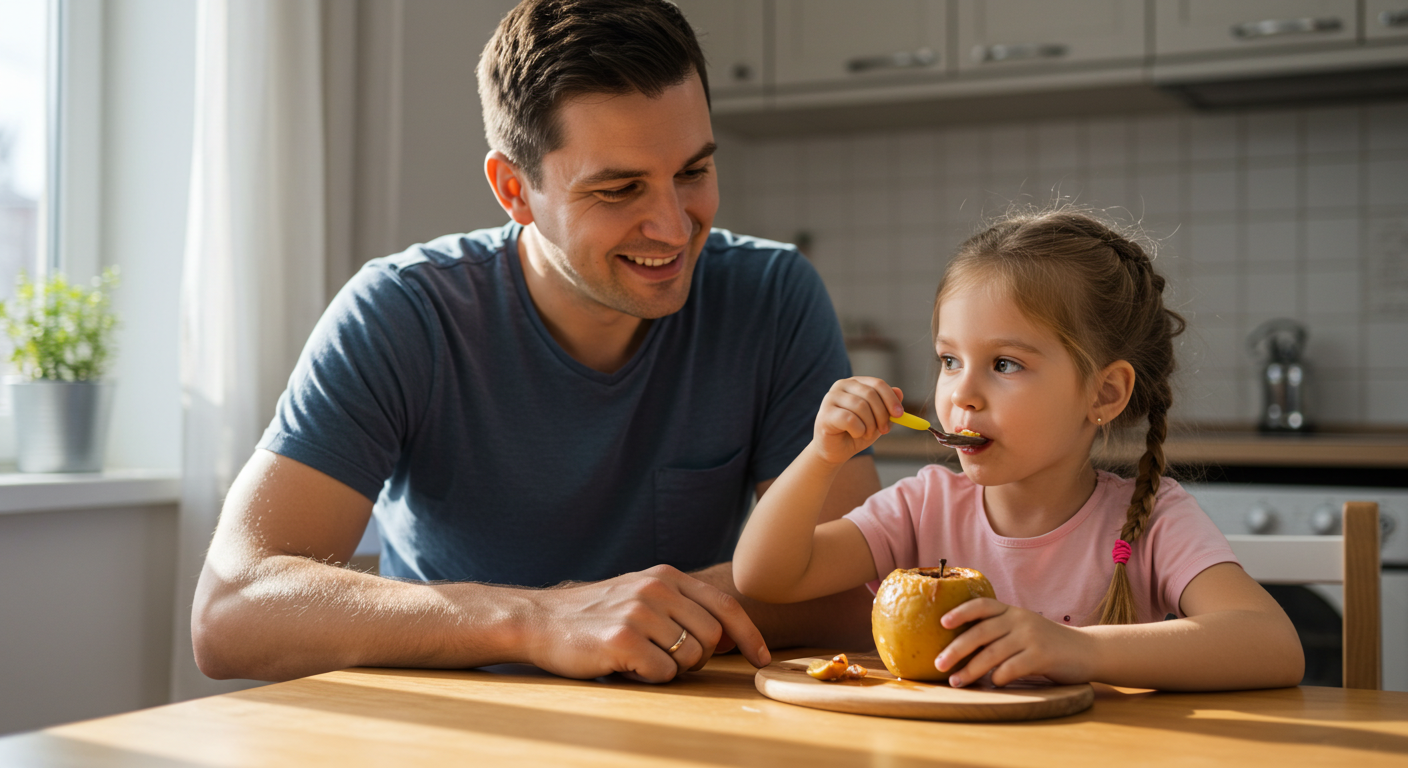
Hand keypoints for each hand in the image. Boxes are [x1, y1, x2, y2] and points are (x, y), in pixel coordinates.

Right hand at [525, 565, 770, 682]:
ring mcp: (640, 613)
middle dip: (698, 658)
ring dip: (669, 668)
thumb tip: (730, 636)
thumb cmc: (596, 615)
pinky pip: (662, 673)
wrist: (540, 620)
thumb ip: (683, 607)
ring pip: (689, 658)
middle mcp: (657, 589)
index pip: (724, 605)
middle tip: (666, 658)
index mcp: (666, 576)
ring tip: (640, 657)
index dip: (749, 635)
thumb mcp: (642, 594)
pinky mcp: (623, 640)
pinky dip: (649, 677)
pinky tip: (626, 665)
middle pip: (711, 637)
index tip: (761, 658)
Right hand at [812, 377, 903, 464]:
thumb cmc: (857, 432)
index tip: (900, 414)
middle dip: (882, 415)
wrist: (836, 450)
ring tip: (867, 434)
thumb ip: (887, 406)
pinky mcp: (825, 414)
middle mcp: (841, 385)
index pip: (877, 384)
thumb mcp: (877, 419)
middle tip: (884, 430)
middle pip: (870, 394)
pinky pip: (850, 419)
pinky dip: (858, 430)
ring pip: (861, 406)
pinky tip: (854, 434)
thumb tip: (899, 391)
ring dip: (870, 425)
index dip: (891, 399)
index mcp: (855, 383)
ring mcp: (831, 398)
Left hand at [934, 598, 1093, 686]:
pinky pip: (1012, 667)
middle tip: (938, 664)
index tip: (941, 623)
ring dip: (971, 670)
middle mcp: (1019, 620)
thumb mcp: (1023, 628)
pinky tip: (993, 684)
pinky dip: (999, 677)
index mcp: (1011, 611)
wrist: (1087, 651)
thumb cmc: (1047, 644)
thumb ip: (998, 632)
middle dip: (956, 649)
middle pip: (980, 632)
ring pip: (992, 652)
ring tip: (956, 682)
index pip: (982, 605)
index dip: (960, 612)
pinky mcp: (1043, 656)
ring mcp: (1031, 637)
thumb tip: (959, 648)